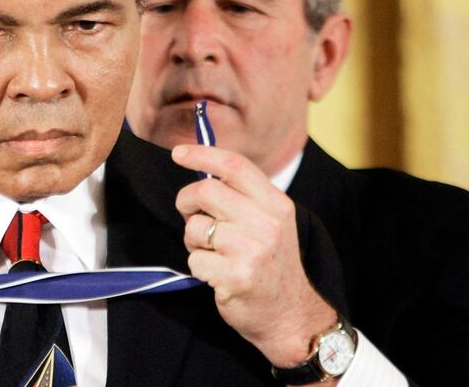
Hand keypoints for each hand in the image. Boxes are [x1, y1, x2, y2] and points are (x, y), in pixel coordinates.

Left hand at [173, 144, 337, 371]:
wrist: (291, 316)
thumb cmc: (272, 264)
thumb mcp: (271, 222)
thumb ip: (243, 197)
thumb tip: (202, 172)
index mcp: (276, 204)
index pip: (234, 166)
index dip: (202, 154)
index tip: (178, 153)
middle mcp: (266, 223)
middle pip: (205, 191)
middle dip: (186, 202)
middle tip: (191, 216)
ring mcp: (251, 250)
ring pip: (195, 227)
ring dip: (193, 240)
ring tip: (214, 252)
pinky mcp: (236, 276)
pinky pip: (195, 259)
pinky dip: (199, 267)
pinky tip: (218, 274)